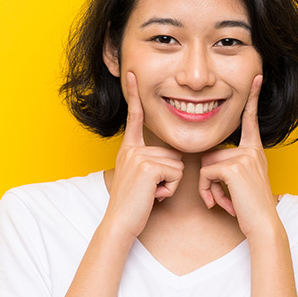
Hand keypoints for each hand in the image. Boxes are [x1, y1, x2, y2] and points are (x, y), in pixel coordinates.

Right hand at [104, 72, 183, 237]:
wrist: (120, 223)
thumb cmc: (133, 205)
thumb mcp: (139, 179)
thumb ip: (151, 164)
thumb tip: (172, 161)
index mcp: (129, 149)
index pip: (135, 118)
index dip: (134, 95)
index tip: (132, 74)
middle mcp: (132, 149)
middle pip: (172, 153)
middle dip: (169, 175)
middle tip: (150, 189)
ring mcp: (139, 156)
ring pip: (177, 164)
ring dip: (170, 184)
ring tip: (151, 193)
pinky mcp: (148, 166)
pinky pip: (176, 173)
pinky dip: (169, 189)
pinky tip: (153, 195)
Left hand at [199, 75, 279, 237]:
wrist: (262, 225)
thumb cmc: (250, 209)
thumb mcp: (241, 183)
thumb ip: (228, 168)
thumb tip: (207, 166)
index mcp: (255, 151)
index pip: (250, 120)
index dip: (252, 98)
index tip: (256, 77)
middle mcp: (251, 150)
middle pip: (211, 153)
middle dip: (210, 178)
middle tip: (224, 197)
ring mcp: (244, 157)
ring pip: (206, 165)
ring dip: (208, 187)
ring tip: (225, 201)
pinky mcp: (234, 167)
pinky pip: (205, 174)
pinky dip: (208, 191)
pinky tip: (222, 202)